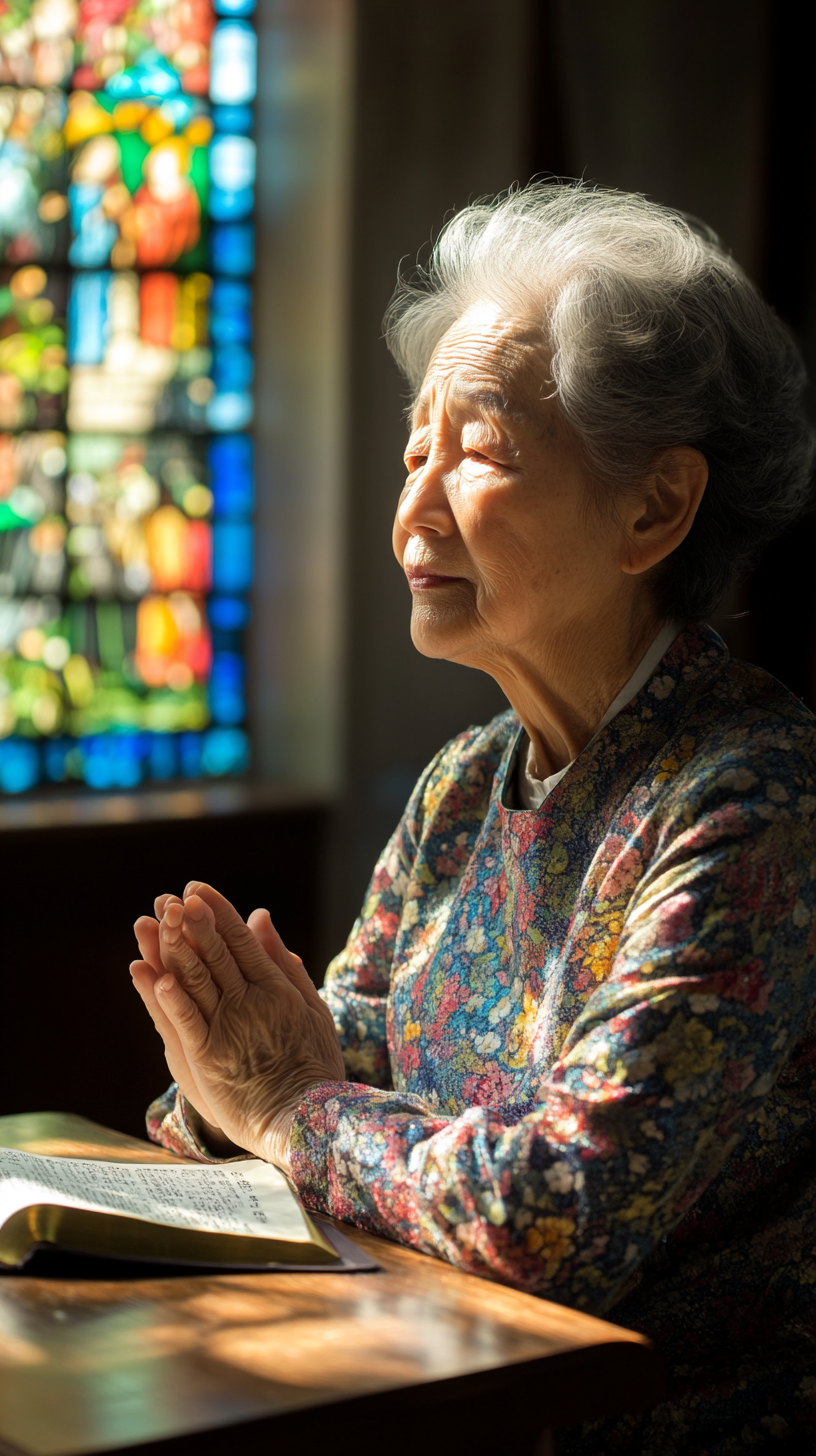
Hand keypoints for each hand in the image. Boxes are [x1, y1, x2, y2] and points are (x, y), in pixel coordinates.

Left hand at [136, 882, 345, 1169]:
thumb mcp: (311, 1006)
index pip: (242, 940)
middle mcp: (252, 1003)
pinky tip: (156, 976)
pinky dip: (170, 999)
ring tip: (158, 920)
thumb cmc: (314, 1066)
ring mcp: (230, 1030)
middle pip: (216, 954)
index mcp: (276, 988)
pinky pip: (186, 1023)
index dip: (218, 913)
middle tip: (172, 896)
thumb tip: (260, 917)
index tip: (197, 889)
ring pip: (197, 981)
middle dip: (193, 921)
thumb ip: (283, 962)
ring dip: (176, 948)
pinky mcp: (209, 1059)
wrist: (308, 1120)